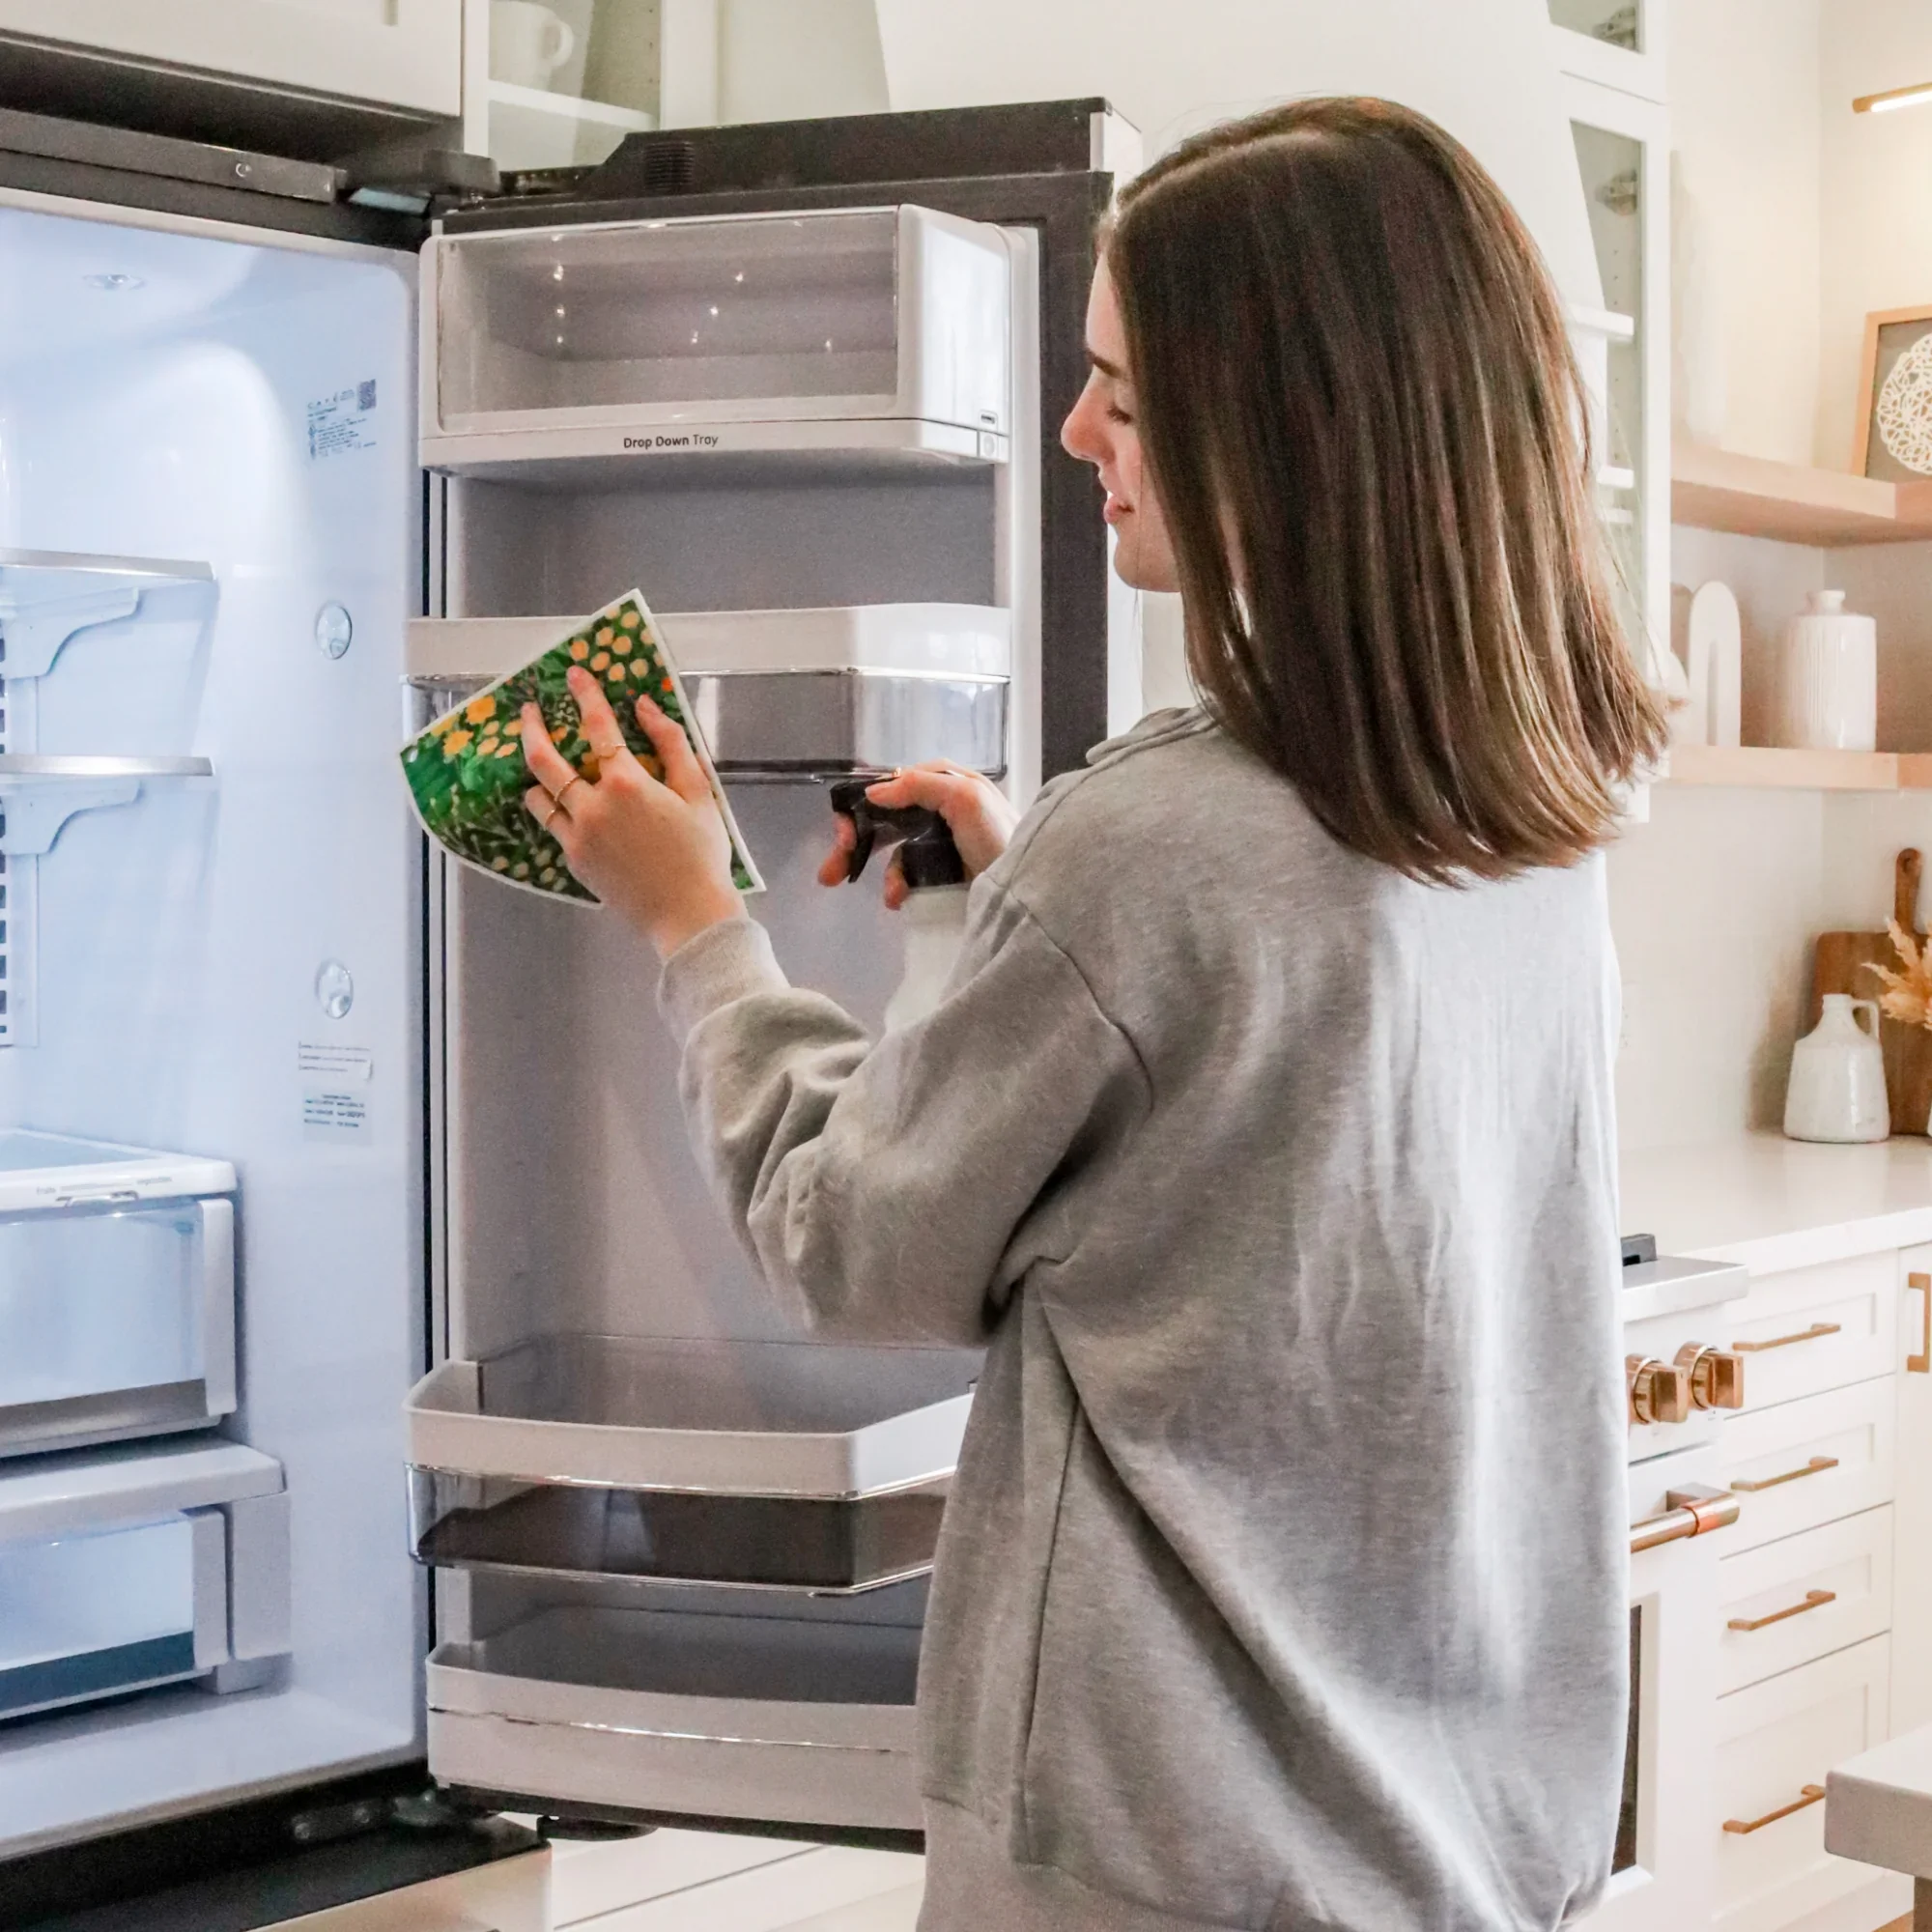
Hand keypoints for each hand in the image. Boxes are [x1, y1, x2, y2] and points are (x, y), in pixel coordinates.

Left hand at [522, 666, 744, 957]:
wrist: (689, 915)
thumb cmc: (702, 852)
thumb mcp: (698, 792)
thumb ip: (672, 744)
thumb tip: (645, 706)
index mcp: (626, 783)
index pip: (597, 727)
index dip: (585, 696)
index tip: (575, 674)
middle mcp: (593, 806)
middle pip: (545, 760)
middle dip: (531, 729)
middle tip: (529, 711)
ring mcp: (577, 836)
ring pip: (539, 796)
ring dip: (537, 775)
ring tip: (543, 764)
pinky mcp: (574, 862)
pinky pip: (552, 826)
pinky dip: (552, 808)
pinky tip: (561, 803)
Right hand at [818, 763, 1019, 910]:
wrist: (1032, 889)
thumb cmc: (1001, 838)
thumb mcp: (966, 799)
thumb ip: (921, 786)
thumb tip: (875, 791)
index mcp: (947, 783)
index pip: (893, 786)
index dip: (863, 807)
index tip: (845, 833)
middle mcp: (942, 809)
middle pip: (886, 820)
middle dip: (855, 844)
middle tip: (830, 872)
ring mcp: (943, 843)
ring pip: (895, 852)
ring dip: (885, 874)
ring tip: (891, 896)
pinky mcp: (946, 873)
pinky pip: (910, 876)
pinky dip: (899, 888)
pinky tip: (899, 901)